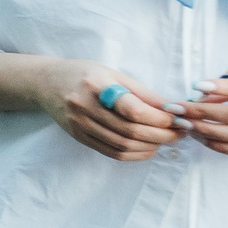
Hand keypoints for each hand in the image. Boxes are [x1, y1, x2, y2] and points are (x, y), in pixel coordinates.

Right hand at [36, 62, 183, 160]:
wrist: (46, 83)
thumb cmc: (84, 74)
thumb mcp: (113, 74)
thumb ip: (142, 92)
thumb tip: (174, 109)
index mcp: (95, 85)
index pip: (131, 108)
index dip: (160, 117)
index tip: (180, 118)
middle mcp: (84, 107)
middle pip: (130, 130)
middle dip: (162, 134)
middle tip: (181, 131)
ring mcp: (79, 125)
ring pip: (123, 145)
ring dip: (152, 146)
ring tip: (168, 139)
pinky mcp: (79, 137)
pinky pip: (112, 152)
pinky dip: (135, 154)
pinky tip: (149, 147)